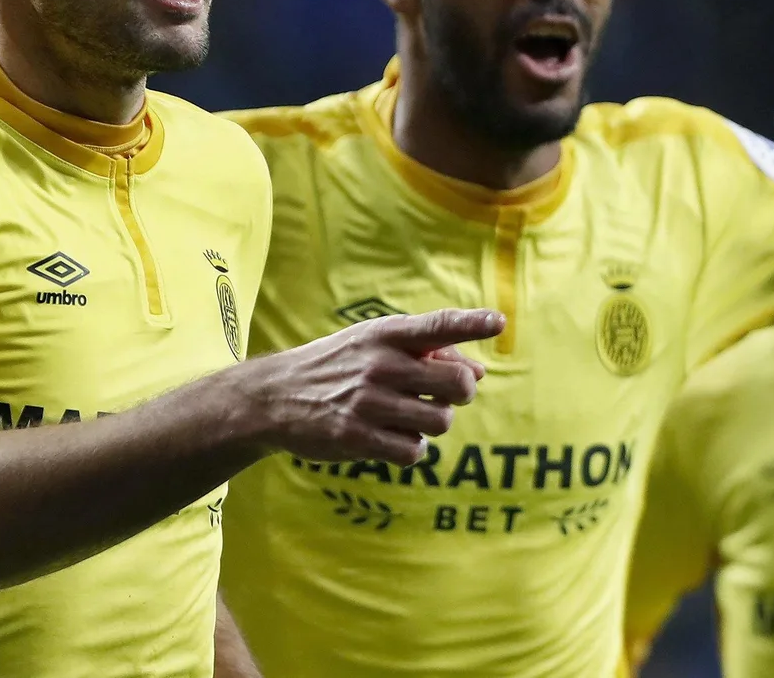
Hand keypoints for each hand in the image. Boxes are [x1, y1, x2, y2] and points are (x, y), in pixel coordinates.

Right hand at [239, 308, 503, 465]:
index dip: (471, 323)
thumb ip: (427, 352)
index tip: (498, 321)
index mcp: (385, 334)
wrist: (275, 395)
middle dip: (459, 392)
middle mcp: (379, 364)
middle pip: (457, 383)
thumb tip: (479, 373)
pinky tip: (389, 436)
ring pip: (441, 421)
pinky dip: (410, 448)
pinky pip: (415, 451)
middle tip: (440, 393)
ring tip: (407, 415)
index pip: (437, 325)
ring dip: (433, 423)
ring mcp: (368, 402)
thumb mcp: (374, 344)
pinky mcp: (358, 437)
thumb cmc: (338, 365)